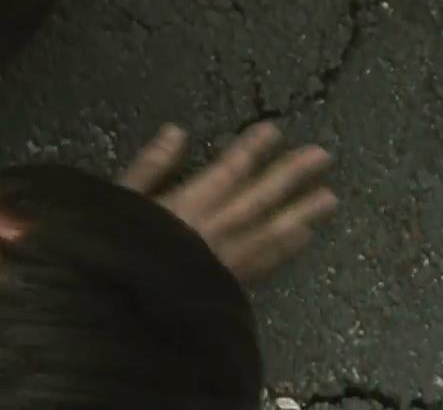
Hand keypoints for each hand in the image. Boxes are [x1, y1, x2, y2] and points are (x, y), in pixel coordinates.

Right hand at [118, 122, 338, 283]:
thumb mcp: (119, 201)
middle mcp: (215, 230)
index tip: (275, 130)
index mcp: (187, 205)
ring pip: (272, 232)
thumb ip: (149, 167)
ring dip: (301, 212)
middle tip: (323, 156)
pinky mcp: (229, 288)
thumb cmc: (113, 250)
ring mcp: (227, 260)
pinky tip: (304, 237)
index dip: (251, 150)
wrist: (122, 312)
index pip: (228, 171)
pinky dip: (285, 249)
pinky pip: (266, 265)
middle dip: (290, 175)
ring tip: (330, 198)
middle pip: (259, 198)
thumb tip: (177, 131)